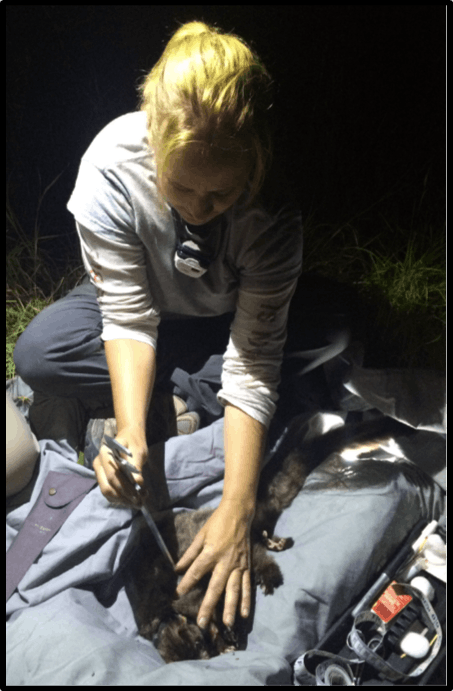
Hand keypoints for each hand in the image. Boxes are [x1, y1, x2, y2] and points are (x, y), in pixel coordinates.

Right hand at [93, 426, 147, 505]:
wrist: (129, 439)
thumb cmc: (134, 443)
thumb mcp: (138, 452)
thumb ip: (136, 467)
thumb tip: (138, 484)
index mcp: (105, 454)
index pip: (113, 476)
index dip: (126, 488)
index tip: (140, 494)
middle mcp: (99, 463)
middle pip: (108, 487)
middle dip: (124, 497)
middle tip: (140, 502)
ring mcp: (99, 472)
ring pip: (108, 493)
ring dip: (123, 501)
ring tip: (139, 503)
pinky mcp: (103, 479)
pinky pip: (109, 493)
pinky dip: (120, 499)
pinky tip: (132, 499)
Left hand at [175, 499, 253, 628]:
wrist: (239, 513)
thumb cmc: (217, 523)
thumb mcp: (201, 535)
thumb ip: (190, 554)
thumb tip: (177, 569)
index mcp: (212, 552)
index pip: (197, 571)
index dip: (187, 583)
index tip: (178, 595)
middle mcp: (226, 561)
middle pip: (216, 586)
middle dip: (209, 605)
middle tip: (202, 622)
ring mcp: (238, 565)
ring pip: (234, 590)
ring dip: (230, 608)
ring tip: (226, 624)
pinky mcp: (247, 566)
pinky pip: (246, 585)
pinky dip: (246, 600)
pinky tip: (244, 614)